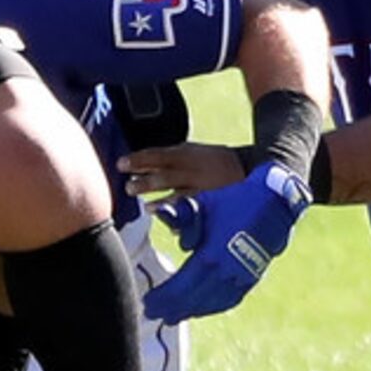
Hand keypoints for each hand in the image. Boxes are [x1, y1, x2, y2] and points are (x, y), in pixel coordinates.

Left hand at [119, 140, 243, 207]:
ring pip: (178, 191)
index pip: (158, 155)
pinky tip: (170, 218)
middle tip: (128, 187)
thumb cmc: (214, 160)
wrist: (249, 166)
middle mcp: (192, 168)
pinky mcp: (210, 198)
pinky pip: (193, 206)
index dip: (139, 159)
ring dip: (160, 199)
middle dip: (146, 180)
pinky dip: (180, 213)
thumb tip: (142, 165)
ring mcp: (202, 184)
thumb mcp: (192, 152)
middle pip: (165, 173)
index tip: (121, 164)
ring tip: (146, 206)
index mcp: (185, 153)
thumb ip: (169, 159)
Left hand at [142, 163, 309, 325]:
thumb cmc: (233, 200)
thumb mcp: (203, 205)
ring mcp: (242, 276)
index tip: (148, 303)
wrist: (274, 201)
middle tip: (152, 314)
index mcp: (211, 255)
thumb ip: (180, 218)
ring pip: (212, 303)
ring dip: (191, 311)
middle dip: (171, 309)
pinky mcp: (253, 277)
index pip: (181, 286)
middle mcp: (227, 271)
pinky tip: (201, 310)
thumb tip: (159, 215)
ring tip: (172, 316)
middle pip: (193, 299)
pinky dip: (213, 307)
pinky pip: (230, 299)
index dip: (164, 298)